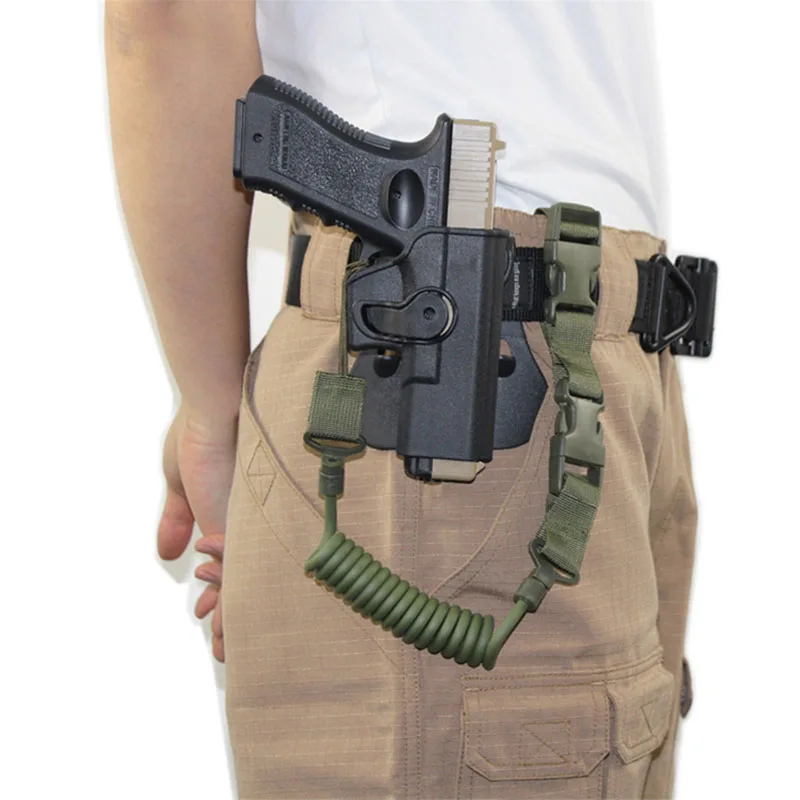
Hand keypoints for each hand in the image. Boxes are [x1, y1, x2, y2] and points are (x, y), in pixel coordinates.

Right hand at [158, 403, 237, 661]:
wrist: (217, 410)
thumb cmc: (200, 435)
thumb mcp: (180, 486)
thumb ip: (177, 519)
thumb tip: (165, 552)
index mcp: (228, 519)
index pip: (227, 568)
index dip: (217, 596)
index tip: (205, 615)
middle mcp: (243, 528)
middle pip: (240, 583)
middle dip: (229, 618)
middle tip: (221, 648)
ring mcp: (247, 530)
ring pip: (244, 587)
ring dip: (231, 620)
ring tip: (223, 650)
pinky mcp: (245, 529)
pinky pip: (243, 577)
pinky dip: (232, 606)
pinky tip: (223, 630)